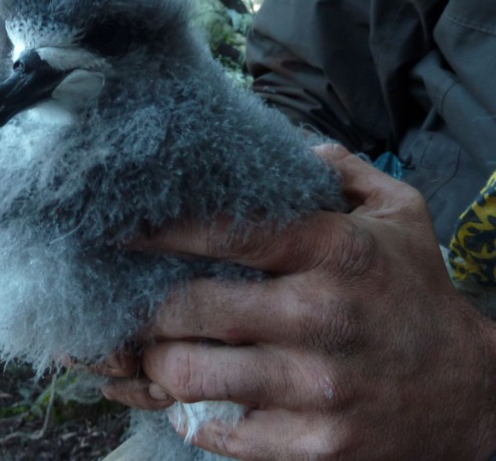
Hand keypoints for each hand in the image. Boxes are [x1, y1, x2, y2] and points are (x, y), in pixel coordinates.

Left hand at [102, 144, 495, 459]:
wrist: (477, 394)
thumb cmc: (418, 294)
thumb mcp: (400, 214)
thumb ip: (341, 170)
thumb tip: (286, 146)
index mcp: (335, 252)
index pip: (227, 231)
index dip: (160, 229)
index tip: (118, 227)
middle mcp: (321, 316)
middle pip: (192, 307)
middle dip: (144, 304)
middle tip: (126, 298)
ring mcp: (318, 388)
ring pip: (193, 374)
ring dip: (157, 362)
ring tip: (152, 349)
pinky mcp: (317, 445)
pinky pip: (223, 433)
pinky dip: (194, 417)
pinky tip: (192, 401)